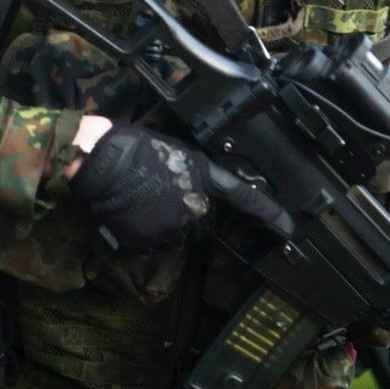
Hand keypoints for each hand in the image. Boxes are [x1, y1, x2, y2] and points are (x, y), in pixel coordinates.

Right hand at [68, 124, 291, 251]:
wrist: (100, 161)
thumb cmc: (130, 146)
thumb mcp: (172, 149)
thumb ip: (191, 173)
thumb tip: (191, 185)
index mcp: (201, 177)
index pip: (242, 196)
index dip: (269, 214)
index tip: (288, 227)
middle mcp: (194, 205)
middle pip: (201, 221)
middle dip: (188, 214)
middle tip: (159, 195)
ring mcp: (174, 226)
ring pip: (176, 233)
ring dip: (164, 224)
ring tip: (141, 201)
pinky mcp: (152, 240)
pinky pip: (154, 242)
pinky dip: (145, 233)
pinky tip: (132, 213)